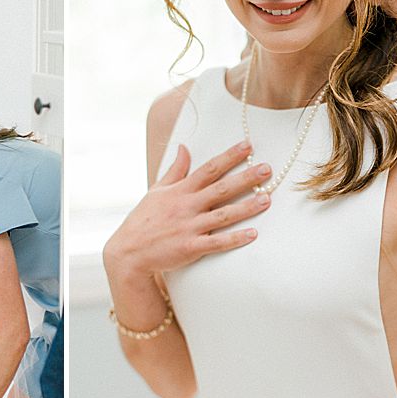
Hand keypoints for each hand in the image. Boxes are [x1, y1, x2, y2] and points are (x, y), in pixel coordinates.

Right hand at [104, 140, 268, 280]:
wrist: (129, 252)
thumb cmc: (144, 220)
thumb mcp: (156, 190)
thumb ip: (174, 170)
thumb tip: (184, 147)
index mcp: (180, 190)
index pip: (209, 169)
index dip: (229, 156)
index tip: (248, 146)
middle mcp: (187, 206)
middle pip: (221, 189)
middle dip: (245, 178)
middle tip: (267, 169)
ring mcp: (189, 227)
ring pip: (223, 215)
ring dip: (246, 207)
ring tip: (267, 199)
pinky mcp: (190, 247)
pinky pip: (217, 243)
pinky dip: (235, 239)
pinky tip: (253, 234)